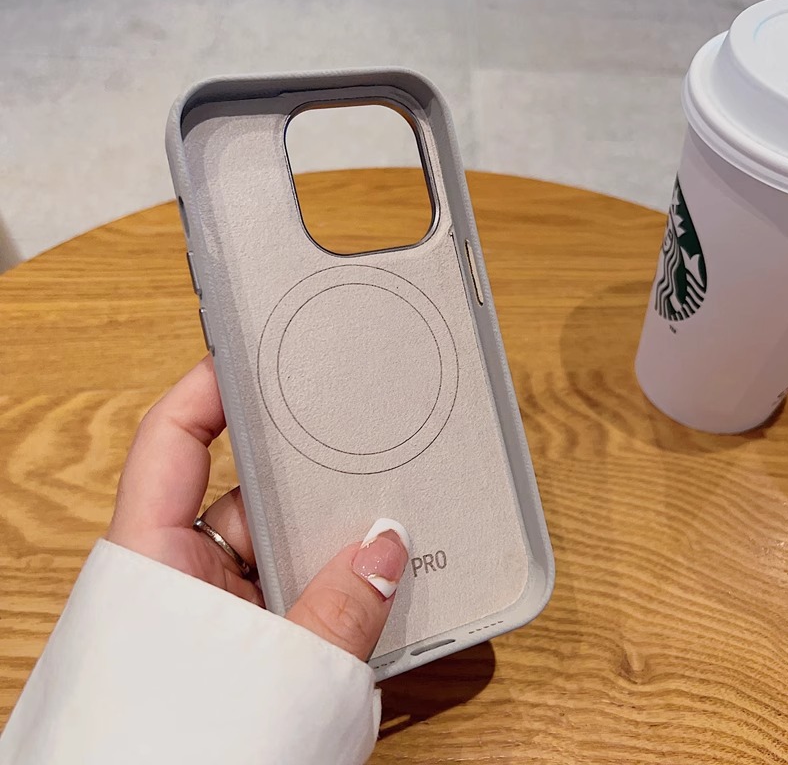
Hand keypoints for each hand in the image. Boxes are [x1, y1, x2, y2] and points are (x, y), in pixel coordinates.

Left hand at [107, 356, 408, 659]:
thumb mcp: (276, 677)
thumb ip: (339, 614)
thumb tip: (387, 547)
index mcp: (155, 564)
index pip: (170, 442)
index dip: (208, 388)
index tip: (257, 354)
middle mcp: (183, 576)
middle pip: (246, 494)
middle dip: (306, 480)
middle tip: (362, 446)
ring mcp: (218, 608)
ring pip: (278, 546)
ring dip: (329, 541)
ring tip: (389, 523)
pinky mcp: (248, 639)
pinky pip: (294, 588)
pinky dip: (334, 581)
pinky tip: (382, 576)